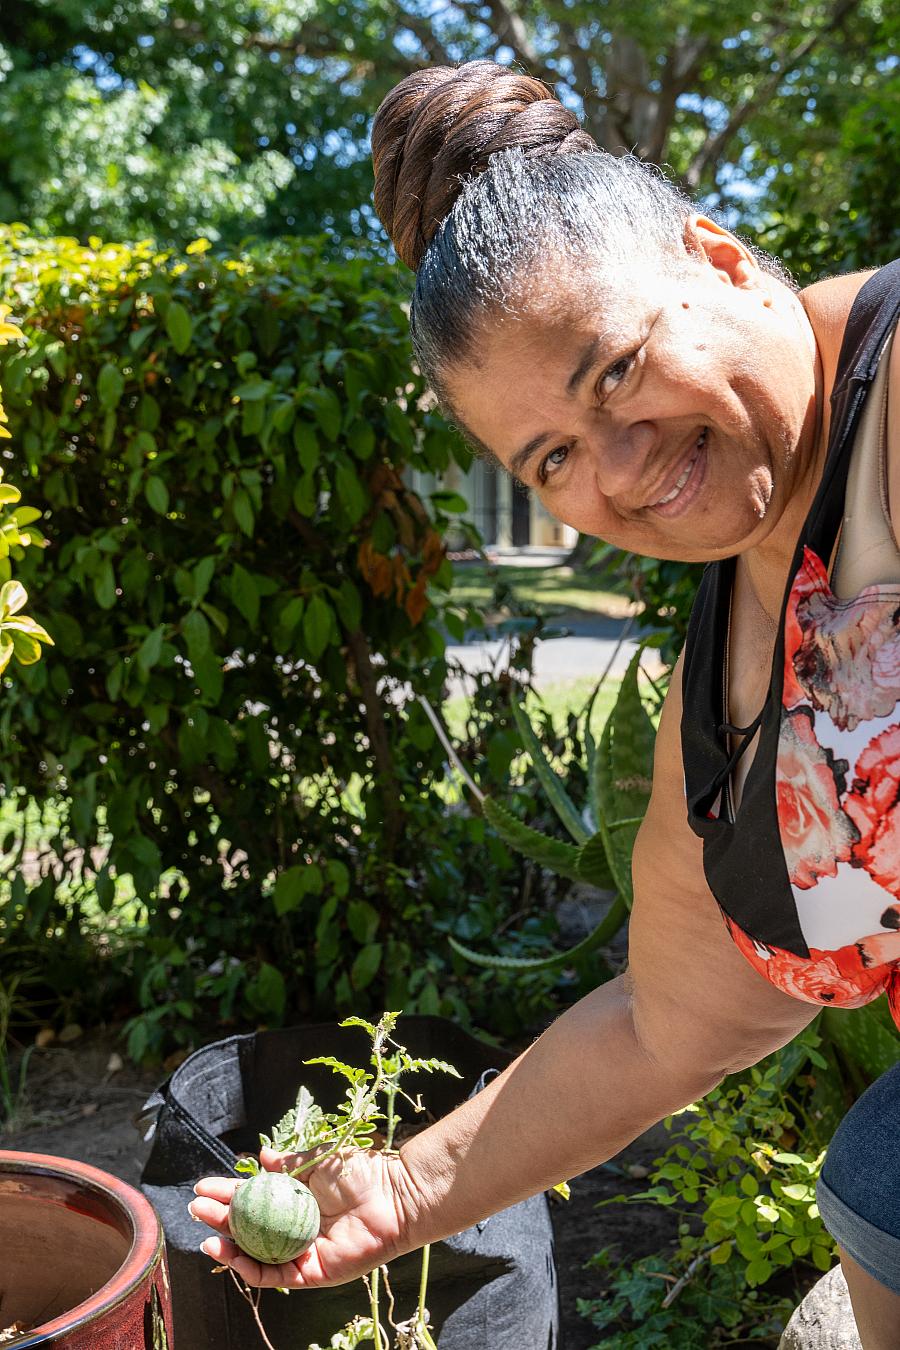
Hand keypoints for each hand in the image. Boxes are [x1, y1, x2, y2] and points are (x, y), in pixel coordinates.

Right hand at [189, 1146, 418, 1288]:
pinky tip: (231, 1255)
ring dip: (227, 1246)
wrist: (393, 1194)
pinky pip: (274, 1276)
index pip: (252, 1200)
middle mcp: (293, 1227)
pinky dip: (250, 1268)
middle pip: (248, 1229)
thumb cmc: (360, 1173)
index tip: (203, 1188)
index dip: (226, 1195)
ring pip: (255, 1255)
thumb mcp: (316, 1161)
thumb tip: (262, 1156)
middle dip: (219, 1219)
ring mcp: (300, 1251)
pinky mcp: (311, 1273)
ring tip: (206, 1233)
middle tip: (198, 1207)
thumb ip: (289, 1163)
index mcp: (293, 1200)